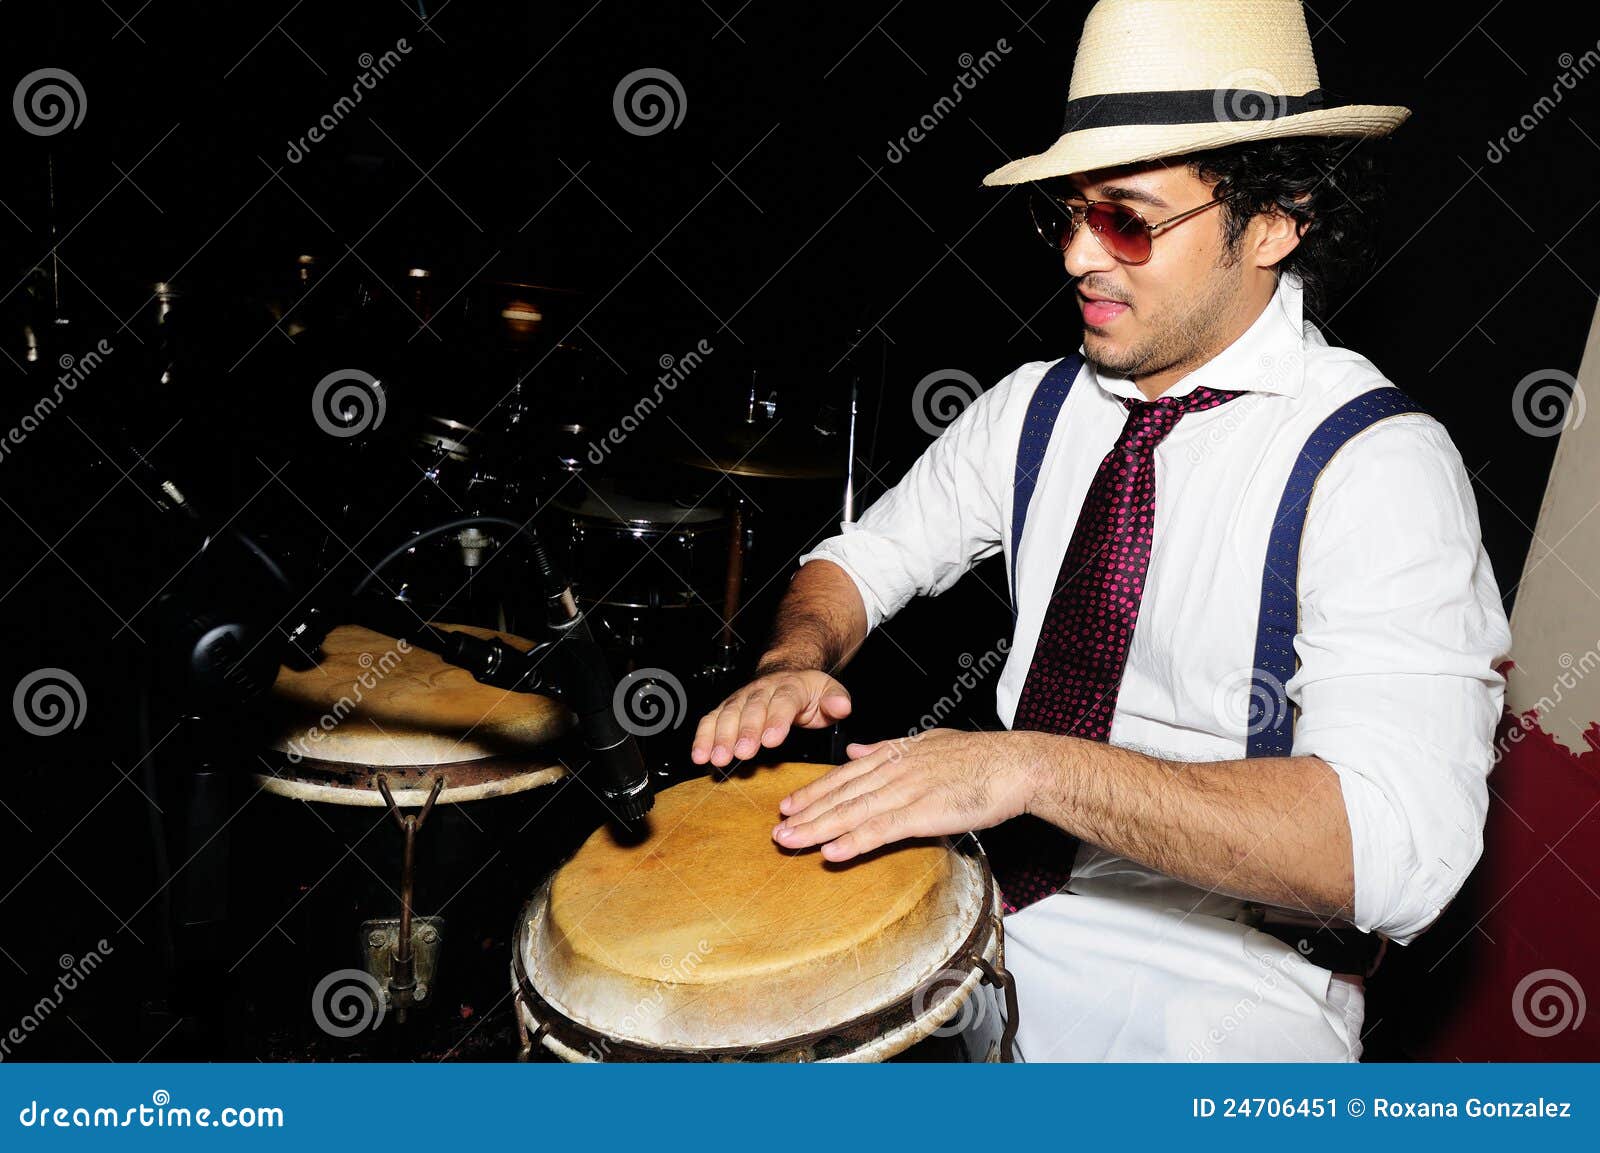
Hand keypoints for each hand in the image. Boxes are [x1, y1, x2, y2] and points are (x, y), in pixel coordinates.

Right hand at [690, 668, 852, 766]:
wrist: (786, 673)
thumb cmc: (807, 691)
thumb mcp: (829, 692)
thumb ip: (836, 701)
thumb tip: (842, 706)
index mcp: (790, 687)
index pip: (784, 702)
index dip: (776, 720)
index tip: (771, 740)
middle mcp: (762, 691)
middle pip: (752, 710)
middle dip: (744, 731)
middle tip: (740, 752)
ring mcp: (741, 699)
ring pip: (727, 715)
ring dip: (720, 737)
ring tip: (716, 758)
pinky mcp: (726, 709)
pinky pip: (711, 720)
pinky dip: (702, 738)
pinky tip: (699, 756)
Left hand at [771, 729, 1040, 860]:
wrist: (1015, 764)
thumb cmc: (979, 756)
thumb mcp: (928, 741)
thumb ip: (890, 747)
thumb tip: (858, 748)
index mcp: (895, 754)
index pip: (846, 774)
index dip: (816, 791)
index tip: (790, 804)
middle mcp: (895, 770)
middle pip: (842, 794)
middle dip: (806, 813)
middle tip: (777, 829)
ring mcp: (907, 791)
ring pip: (853, 812)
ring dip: (818, 829)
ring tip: (791, 841)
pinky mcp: (924, 813)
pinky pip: (882, 830)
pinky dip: (854, 841)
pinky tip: (832, 852)